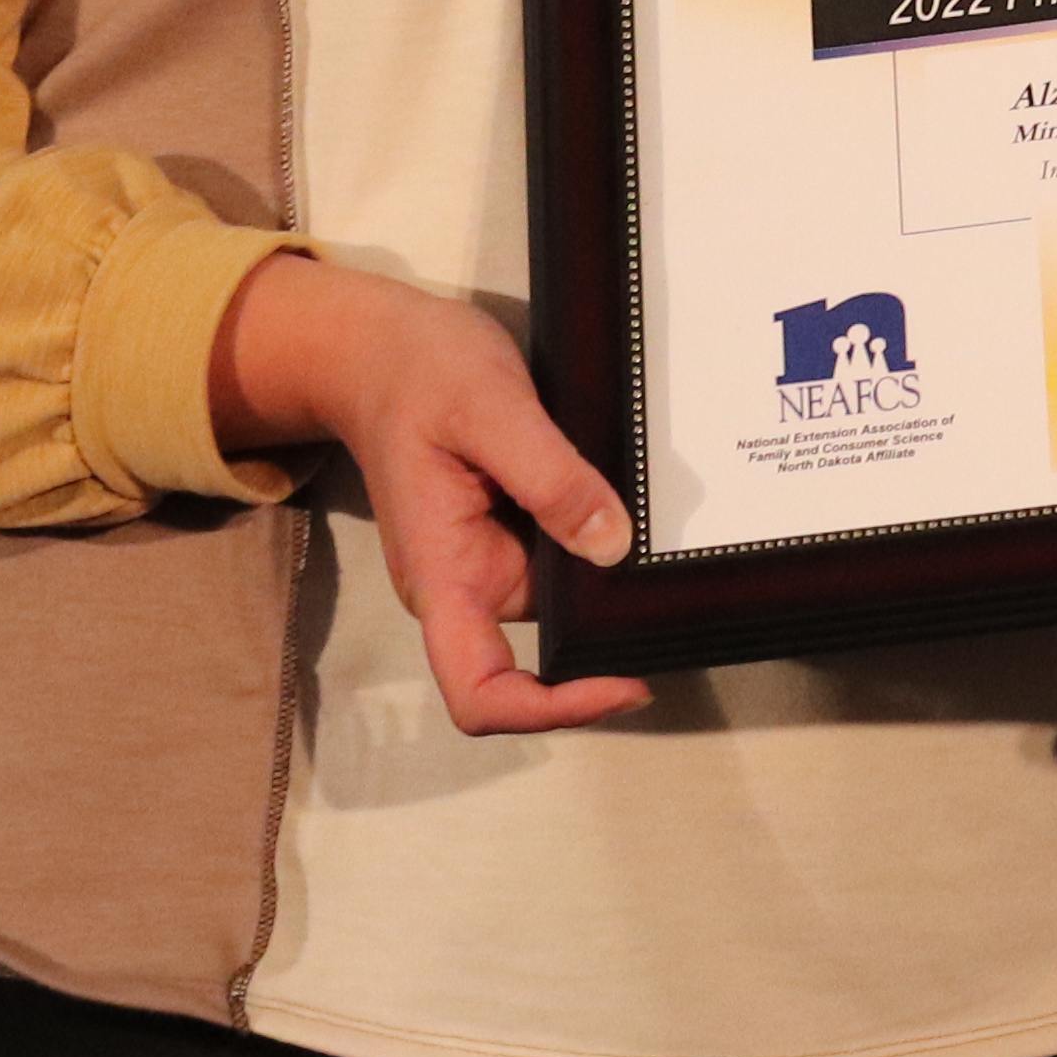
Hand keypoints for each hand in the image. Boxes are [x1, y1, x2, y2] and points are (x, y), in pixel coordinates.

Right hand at [208, 254, 650, 736]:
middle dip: (607, 635)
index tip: (626, 684)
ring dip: (611, 578)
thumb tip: (611, 544)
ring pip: (567, 597)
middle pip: (541, 653)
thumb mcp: (488, 406)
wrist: (377, 346)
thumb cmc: (416, 372)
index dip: (554, 710)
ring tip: (672, 535)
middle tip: (678, 594)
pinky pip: (567, 554)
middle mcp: (466, 583)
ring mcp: (489, 560)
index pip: (481, 692)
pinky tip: (642, 503)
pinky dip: (603, 539)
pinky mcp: (511, 532)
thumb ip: (549, 476)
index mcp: (442, 575)